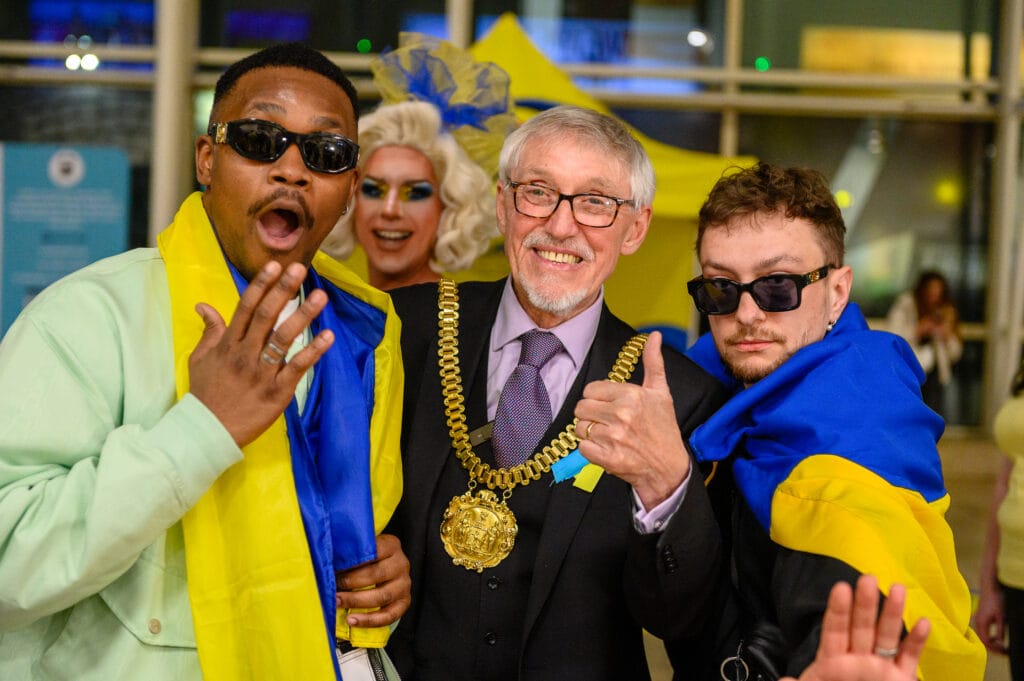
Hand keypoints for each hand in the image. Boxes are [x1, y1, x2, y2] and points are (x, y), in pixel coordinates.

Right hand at [188, 260, 334, 446]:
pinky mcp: (277, 391)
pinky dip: (313, 352)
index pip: (245, 308)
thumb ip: (209, 331)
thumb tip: (204, 305)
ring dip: (303, 315)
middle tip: (300, 270)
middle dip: (283, 291)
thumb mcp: (200, 359)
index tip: (274, 265)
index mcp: (228, 344)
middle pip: (265, 316)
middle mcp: (245, 354)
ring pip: (283, 338)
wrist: (208, 432)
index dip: (261, 285)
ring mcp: (261, 372)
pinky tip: (328, 337)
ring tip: (321, 296)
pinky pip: (297, 368)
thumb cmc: (206, 393)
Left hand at [335, 534, 410, 628]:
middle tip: (332, 587)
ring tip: (337, 602)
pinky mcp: (404, 603)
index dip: (352, 561)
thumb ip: (349, 552)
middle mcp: (401, 564)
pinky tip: (352, 620)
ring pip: (382, 596)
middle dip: (350, 582)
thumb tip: (326, 561)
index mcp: (391, 546)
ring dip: (356, 601)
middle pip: (377, 574)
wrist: (381, 570)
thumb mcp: (361, 549)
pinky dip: (368, 620)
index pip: (373, 552)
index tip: (334, 567)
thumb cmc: (366, 559)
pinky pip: (388, 616)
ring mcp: (404, 585)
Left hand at [573, 332, 687, 508]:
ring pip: (580, 428)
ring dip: (590, 433)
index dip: (597, 398)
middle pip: (581, 408)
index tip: (609, 406)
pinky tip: (606, 449)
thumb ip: (653, 362)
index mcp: (631, 395)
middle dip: (591, 415)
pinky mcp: (608, 458)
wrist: (669, 467)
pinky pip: (582, 448)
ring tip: (608, 436)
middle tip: (607, 422)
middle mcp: (621, 414)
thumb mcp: (661, 392)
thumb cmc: (663, 428)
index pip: (591, 390)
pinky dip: (590, 450)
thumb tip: (654, 335)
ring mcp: (614, 437)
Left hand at [782, 575, 929, 680]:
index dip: (837, 610)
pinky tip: (923, 623)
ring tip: (899, 588)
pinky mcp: (901, 680)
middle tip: (868, 577)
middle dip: (865, 604)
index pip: (834, 631)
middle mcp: (857, 661)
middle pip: (861, 627)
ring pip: (887, 636)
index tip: (840, 588)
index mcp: (832, 663)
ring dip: (893, 614)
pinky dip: (917, 642)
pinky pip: (910, 659)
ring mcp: (881, 669)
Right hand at [973, 585, 1007, 653]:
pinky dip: (989, 636)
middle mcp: (977, 622)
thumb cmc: (995, 601)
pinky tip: (996, 636)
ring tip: (1001, 645)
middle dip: (993, 647)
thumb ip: (1000, 630)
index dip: (995, 647)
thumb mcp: (1001, 617)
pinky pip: (982, 631)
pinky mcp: (979, 617)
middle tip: (1003, 650)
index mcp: (981, 623)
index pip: (986, 641)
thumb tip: (1001, 642)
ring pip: (982, 636)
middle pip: (983, 640)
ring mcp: (977, 619)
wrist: (988, 588)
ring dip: (991, 642)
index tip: (1003, 649)